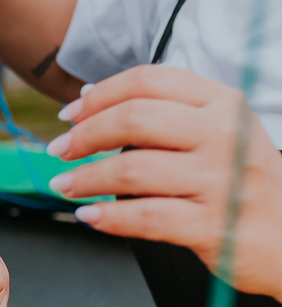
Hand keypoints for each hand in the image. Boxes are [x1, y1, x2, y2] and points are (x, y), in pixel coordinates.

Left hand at [46, 66, 281, 300]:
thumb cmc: (246, 185)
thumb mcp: (223, 134)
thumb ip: (169, 114)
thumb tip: (92, 98)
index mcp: (225, 104)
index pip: (149, 81)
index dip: (101, 94)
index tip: (71, 114)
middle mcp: (225, 135)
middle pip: (134, 118)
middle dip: (85, 134)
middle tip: (59, 150)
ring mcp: (220, 181)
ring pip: (131, 170)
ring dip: (86, 178)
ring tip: (65, 185)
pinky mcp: (213, 226)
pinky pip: (145, 217)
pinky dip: (109, 217)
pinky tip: (91, 216)